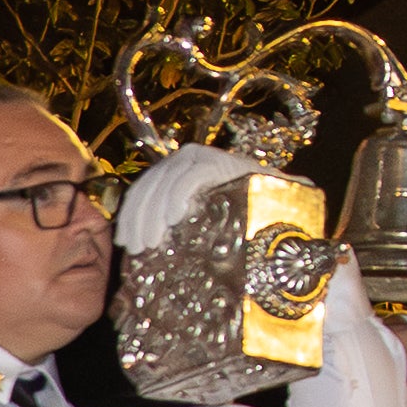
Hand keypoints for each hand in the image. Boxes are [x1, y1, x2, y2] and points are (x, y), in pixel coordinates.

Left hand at [115, 144, 242, 252]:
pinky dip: (179, 197)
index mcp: (174, 170)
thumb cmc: (240, 218)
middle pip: (149, 188)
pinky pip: (191, 179)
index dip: (130, 217)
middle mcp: (184, 158)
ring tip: (153, 243)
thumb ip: (174, 224)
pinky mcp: (218, 161)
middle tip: (139, 249)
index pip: (142, 190)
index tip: (124, 243)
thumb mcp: (199, 220)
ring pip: (165, 185)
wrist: (282, 203)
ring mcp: (201, 157)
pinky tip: (175, 219)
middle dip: (139, 220)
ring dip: (155, 215)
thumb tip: (139, 246)